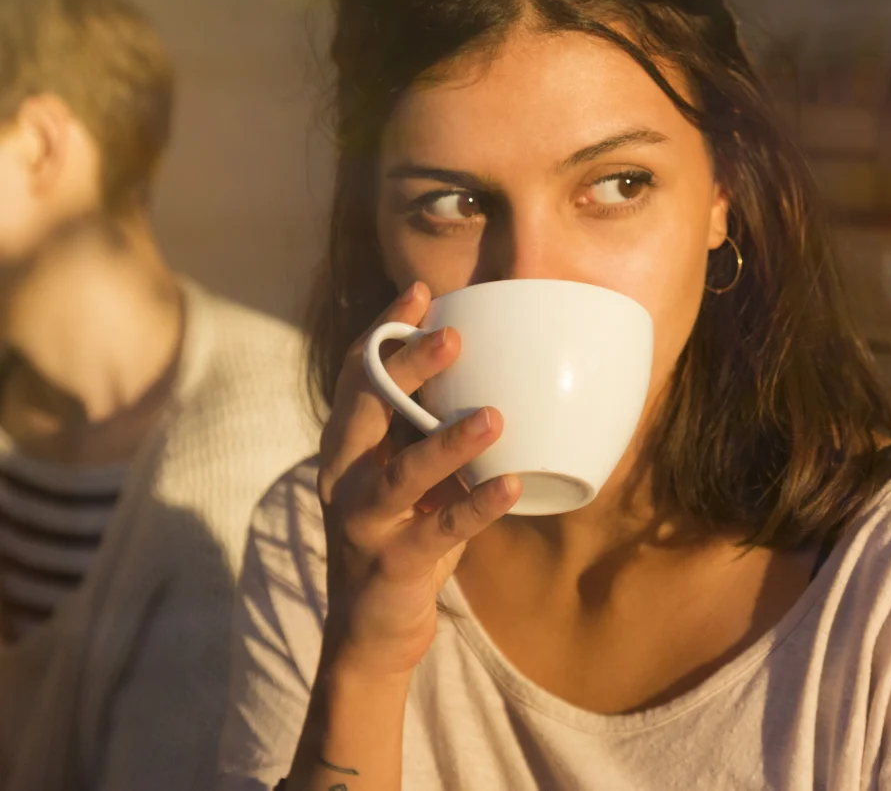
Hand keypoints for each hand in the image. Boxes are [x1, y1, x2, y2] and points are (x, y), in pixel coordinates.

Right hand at [316, 281, 519, 678]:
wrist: (371, 631)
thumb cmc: (401, 532)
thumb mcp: (407, 473)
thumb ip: (425, 427)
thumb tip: (482, 365)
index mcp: (346, 447)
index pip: (356, 377)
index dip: (384, 332)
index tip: (420, 293)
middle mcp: (343, 478)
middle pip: (366, 413)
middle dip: (406, 370)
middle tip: (453, 337)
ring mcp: (363, 524)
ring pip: (400, 476)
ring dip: (446, 443)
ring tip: (494, 416)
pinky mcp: (392, 565)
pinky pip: (438, 531)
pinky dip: (476, 508)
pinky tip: (513, 486)